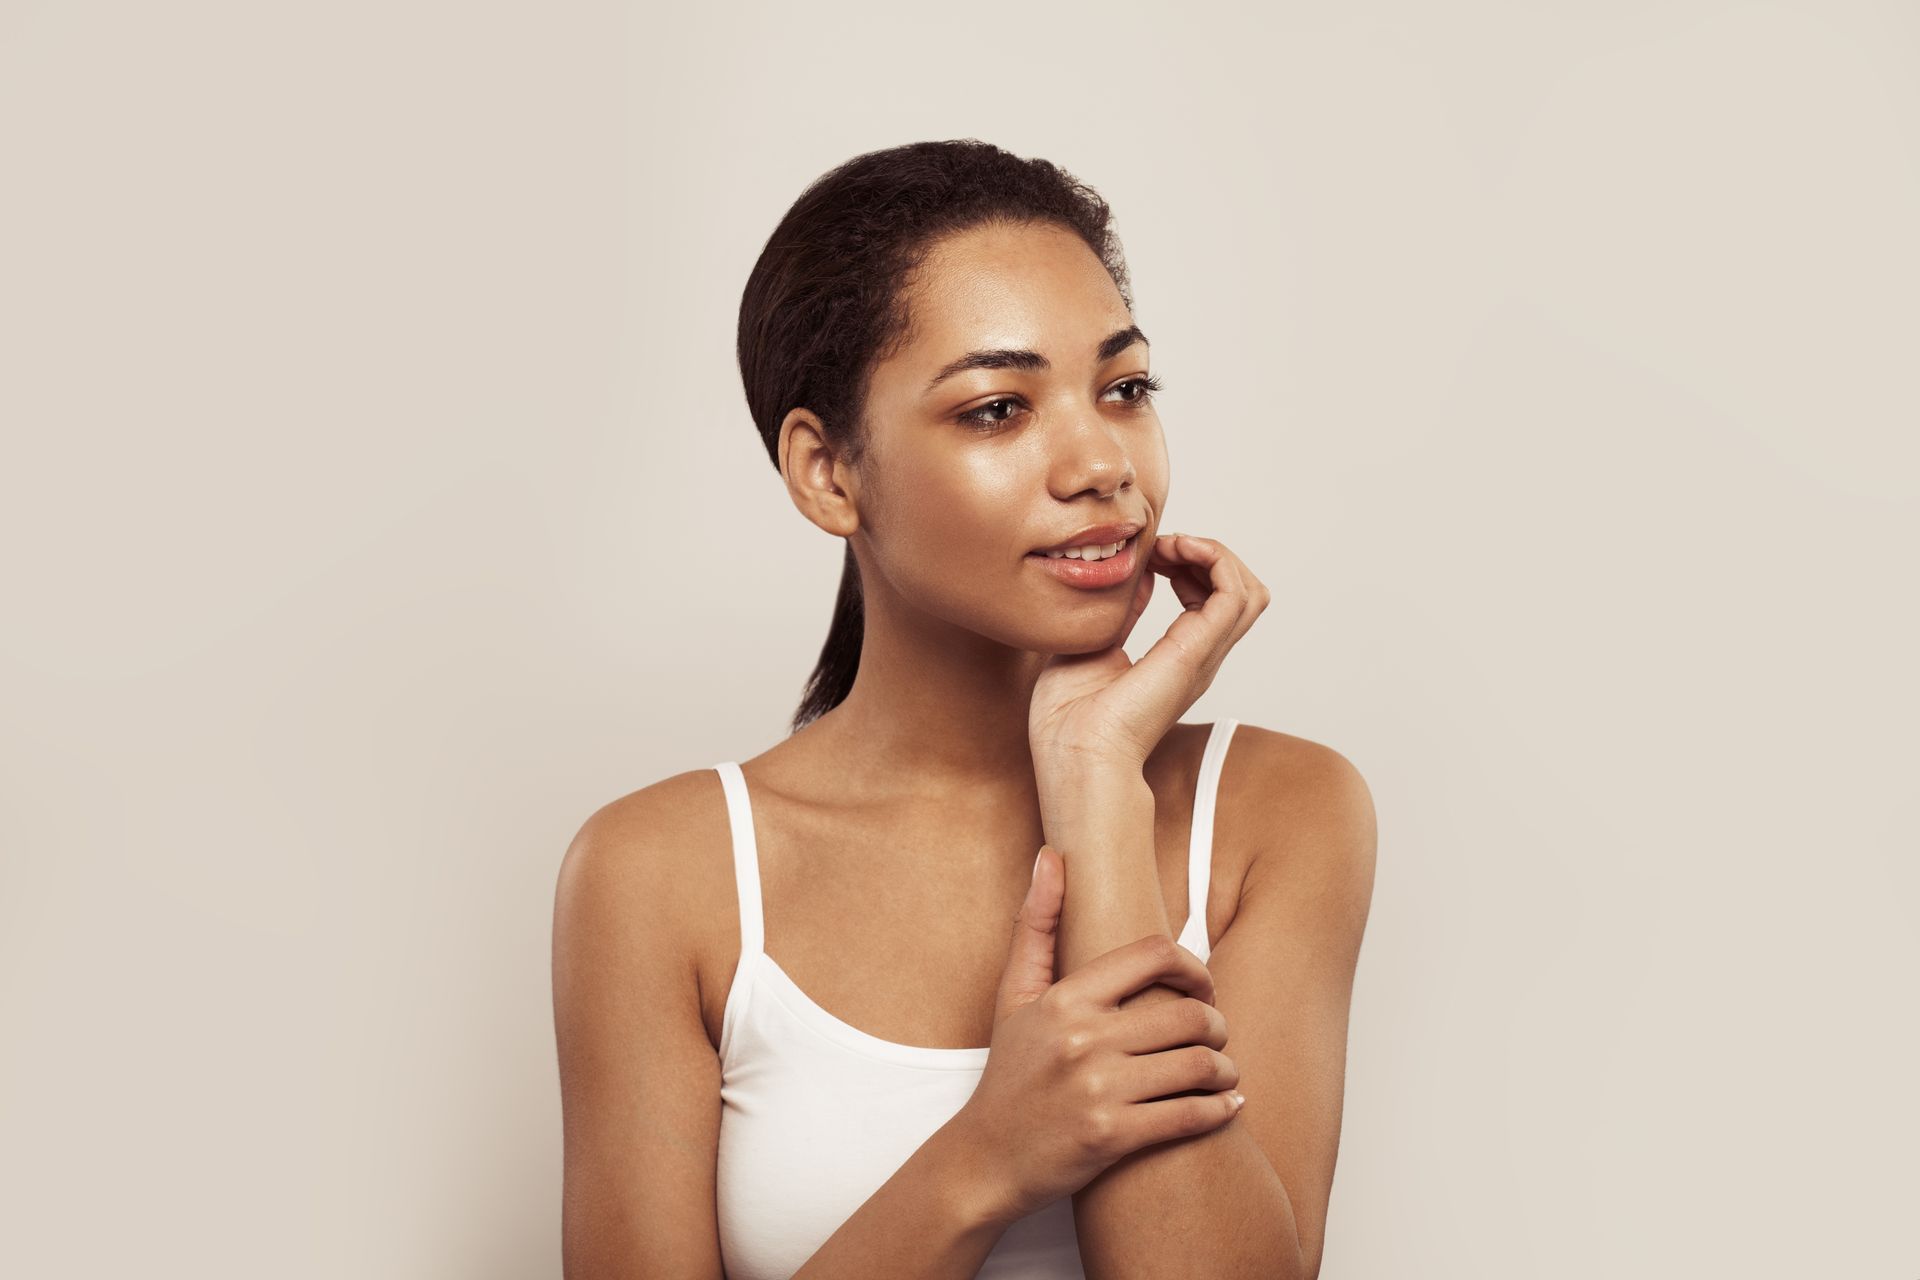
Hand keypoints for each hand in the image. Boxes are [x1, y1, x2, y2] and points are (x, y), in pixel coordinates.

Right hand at [948, 843, 1243, 1227]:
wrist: (985, 1159)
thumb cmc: (1009, 1074)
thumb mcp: (1014, 995)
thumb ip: (1035, 924)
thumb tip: (1050, 856)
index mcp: (1066, 998)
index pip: (1153, 955)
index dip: (1194, 967)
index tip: (1202, 988)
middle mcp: (1082, 1039)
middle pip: (1187, 1014)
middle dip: (1217, 1025)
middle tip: (1217, 1035)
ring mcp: (1097, 1089)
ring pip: (1197, 1066)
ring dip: (1225, 1070)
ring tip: (1224, 1073)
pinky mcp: (1111, 1137)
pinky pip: (1189, 1116)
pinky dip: (1220, 1111)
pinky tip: (1226, 1107)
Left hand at [1028, 533, 1269, 772]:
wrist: (1073, 753)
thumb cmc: (1069, 718)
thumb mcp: (1093, 643)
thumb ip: (1121, 609)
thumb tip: (1138, 572)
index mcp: (1178, 659)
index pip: (1212, 600)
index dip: (1188, 564)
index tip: (1150, 555)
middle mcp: (1199, 658)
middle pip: (1240, 593)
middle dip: (1206, 555)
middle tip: (1162, 547)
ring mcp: (1203, 655)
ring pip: (1248, 591)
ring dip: (1214, 554)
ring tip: (1172, 546)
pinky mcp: (1196, 651)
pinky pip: (1235, 594)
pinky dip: (1214, 560)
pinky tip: (1176, 552)